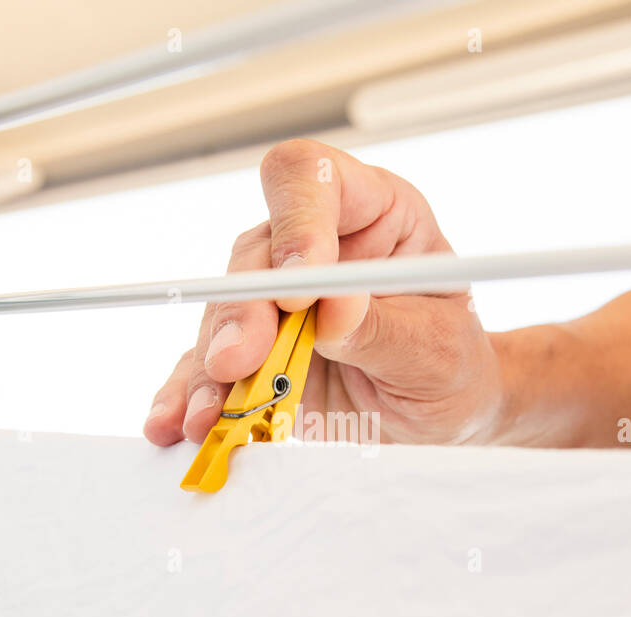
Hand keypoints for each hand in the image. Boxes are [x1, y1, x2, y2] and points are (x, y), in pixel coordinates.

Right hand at [142, 139, 505, 446]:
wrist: (442, 420)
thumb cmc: (452, 369)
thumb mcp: (438, 351)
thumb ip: (384, 327)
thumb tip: (332, 309)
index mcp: (371, 214)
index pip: (314, 180)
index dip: (297, 222)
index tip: (299, 287)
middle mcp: (314, 247)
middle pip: (254, 255)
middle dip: (241, 313)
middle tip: (238, 362)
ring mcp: (274, 302)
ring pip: (222, 316)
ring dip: (210, 369)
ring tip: (210, 415)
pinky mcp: (251, 356)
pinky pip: (206, 369)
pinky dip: (189, 397)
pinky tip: (179, 421)